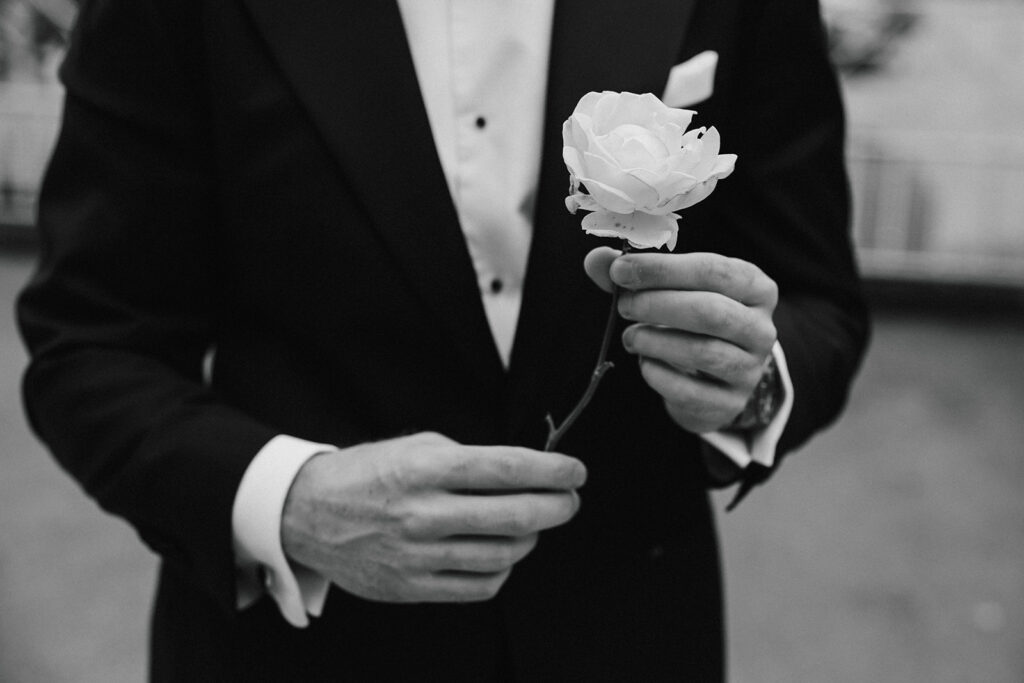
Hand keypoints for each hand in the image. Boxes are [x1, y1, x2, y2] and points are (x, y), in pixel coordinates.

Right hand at [281, 432, 585, 602]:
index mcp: (424, 468)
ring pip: (503, 555)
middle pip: (513, 515)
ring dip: (531, 538)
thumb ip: (466, 459)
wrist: (306, 513)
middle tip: (570, 500)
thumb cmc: (367, 473)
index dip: (550, 470)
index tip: (575, 471)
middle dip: (556, 507)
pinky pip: (479, 587)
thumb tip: (523, 472)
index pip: (504, 468)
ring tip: (533, 524)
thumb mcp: (414, 446)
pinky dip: (503, 570)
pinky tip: (503, 554)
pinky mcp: (411, 587)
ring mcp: (417, 555)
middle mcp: (422, 513)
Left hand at [585, 247, 777, 433]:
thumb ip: (636, 274)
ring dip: (655, 341)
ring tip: (630, 336)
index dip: (663, 269)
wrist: (714, 379)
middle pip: (711, 312)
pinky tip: (644, 362)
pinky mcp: (730, 402)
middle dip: (657, 305)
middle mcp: (761, 328)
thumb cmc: (692, 321)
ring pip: (704, 352)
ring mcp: (750, 369)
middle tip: (623, 305)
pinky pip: (690, 391)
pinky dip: (658, 374)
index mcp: (754, 287)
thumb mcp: (672, 290)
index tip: (620, 270)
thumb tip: (598, 260)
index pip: (713, 271)